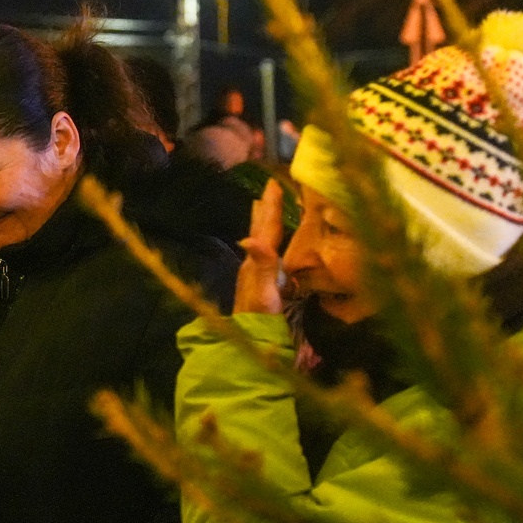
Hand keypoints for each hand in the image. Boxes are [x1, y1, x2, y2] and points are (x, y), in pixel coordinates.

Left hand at [233, 178, 284, 314]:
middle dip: (266, 208)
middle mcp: (253, 263)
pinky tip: (267, 244)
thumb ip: (262, 265)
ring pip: (260, 239)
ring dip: (262, 221)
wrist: (249, 339)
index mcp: (256, 261)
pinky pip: (264, 252)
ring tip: (261, 205)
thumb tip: (248, 238)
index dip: (272, 207)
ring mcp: (253, 273)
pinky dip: (267, 240)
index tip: (274, 183)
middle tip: (269, 187)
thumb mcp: (264, 290)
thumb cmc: (260, 317)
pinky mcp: (258, 282)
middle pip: (260, 229)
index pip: (266, 228)